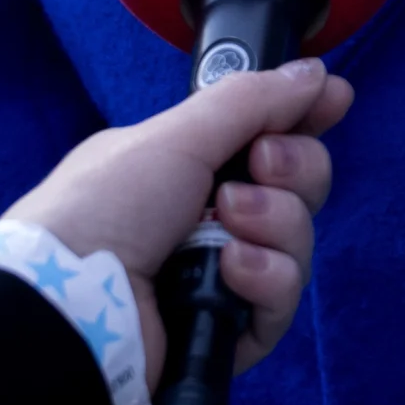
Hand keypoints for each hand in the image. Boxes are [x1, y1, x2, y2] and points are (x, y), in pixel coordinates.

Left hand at [0, 59, 354, 383]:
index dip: (305, 119)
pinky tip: (231, 270)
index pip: (266, 137)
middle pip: (297, 187)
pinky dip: (265, 278)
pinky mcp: (230, 330)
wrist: (70, 303)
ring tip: (228, 222)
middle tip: (260, 165)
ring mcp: (219, 277)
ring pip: (297, 242)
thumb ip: (251, 101)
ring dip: (275, 223)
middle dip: (293, 168)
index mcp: (185, 168)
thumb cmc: (106, 206)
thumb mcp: (175, 135)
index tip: (334, 100)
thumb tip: (313, 73)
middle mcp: (205, 219)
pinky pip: (282, 299)